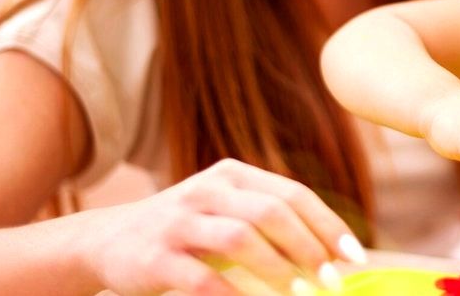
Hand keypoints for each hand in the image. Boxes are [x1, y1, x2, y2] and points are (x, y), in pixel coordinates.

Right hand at [77, 159, 366, 295]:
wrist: (105, 241)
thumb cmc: (185, 230)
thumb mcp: (226, 209)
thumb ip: (272, 219)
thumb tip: (334, 251)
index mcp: (233, 175)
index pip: (293, 193)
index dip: (328, 225)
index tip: (354, 256)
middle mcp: (207, 190)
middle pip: (272, 212)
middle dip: (309, 247)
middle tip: (332, 280)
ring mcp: (180, 222)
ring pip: (241, 238)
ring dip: (280, 269)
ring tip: (302, 293)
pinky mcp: (157, 257)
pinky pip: (204, 279)